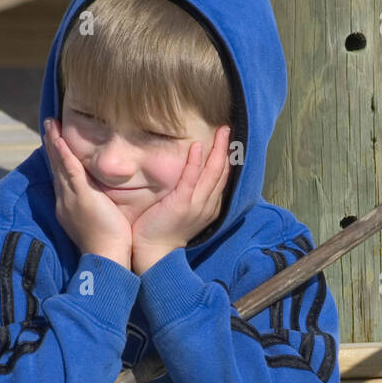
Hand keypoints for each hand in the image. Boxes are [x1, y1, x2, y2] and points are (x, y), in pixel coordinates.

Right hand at [42, 117, 131, 267]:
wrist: (107, 260)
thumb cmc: (109, 245)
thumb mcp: (99, 220)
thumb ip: (97, 205)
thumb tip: (102, 197)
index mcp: (69, 206)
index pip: (62, 177)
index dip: (58, 158)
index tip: (56, 141)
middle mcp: (65, 200)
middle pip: (56, 167)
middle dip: (52, 145)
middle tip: (48, 125)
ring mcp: (70, 199)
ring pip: (59, 165)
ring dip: (54, 143)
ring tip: (50, 124)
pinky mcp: (81, 198)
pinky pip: (70, 171)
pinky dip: (63, 154)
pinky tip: (59, 139)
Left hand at [131, 125, 230, 272]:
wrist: (154, 254)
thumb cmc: (163, 231)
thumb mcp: (183, 210)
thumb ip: (189, 193)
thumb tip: (188, 174)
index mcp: (210, 207)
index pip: (222, 178)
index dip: (226, 157)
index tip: (227, 140)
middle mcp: (208, 205)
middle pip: (221, 172)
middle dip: (226, 149)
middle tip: (227, 128)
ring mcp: (196, 205)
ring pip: (212, 173)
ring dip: (217, 150)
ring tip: (221, 131)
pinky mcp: (182, 205)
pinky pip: (191, 180)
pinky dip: (195, 163)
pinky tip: (197, 147)